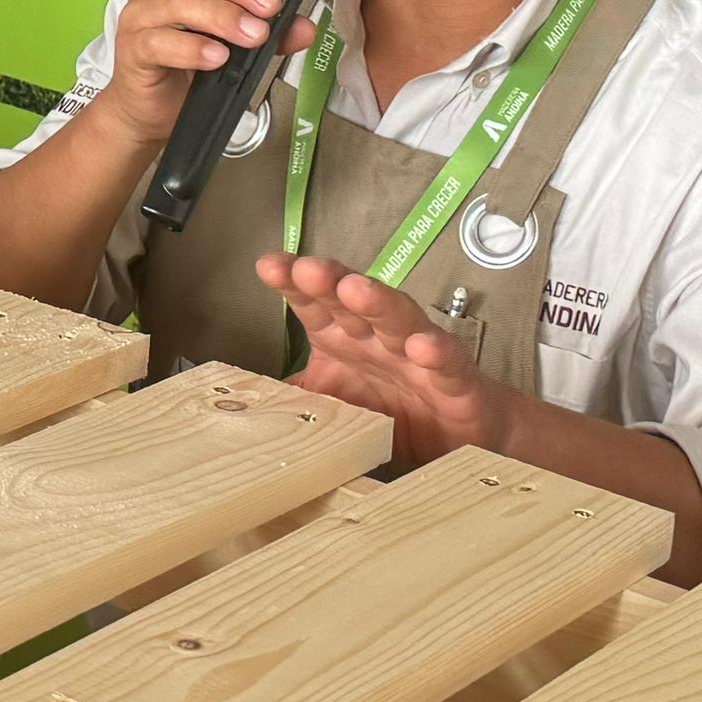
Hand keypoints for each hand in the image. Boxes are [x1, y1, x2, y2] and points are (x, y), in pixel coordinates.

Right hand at [92, 0, 320, 145]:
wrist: (152, 112)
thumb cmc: (189, 69)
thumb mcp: (237, 47)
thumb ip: (271, 33)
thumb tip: (304, 28)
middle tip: (270, 8)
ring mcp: (140, 17)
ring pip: (181, 3)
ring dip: (223, 17)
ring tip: (253, 35)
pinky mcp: (132, 48)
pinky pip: (160, 41)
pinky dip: (193, 48)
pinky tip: (217, 57)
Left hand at [252, 252, 504, 467]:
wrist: (463, 434)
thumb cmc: (397, 409)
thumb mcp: (332, 407)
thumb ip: (292, 399)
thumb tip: (239, 401)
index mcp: (345, 339)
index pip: (315, 304)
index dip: (294, 283)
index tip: (269, 267)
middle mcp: (378, 338)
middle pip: (352, 302)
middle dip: (329, 282)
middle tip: (307, 269)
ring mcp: (417, 355)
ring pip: (397, 321)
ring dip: (377, 302)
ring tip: (354, 289)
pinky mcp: (452, 380)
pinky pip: (444, 364)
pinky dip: (434, 353)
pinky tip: (422, 347)